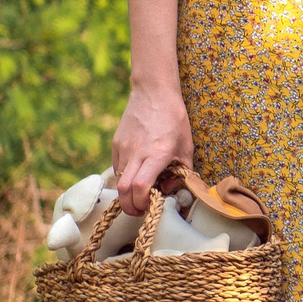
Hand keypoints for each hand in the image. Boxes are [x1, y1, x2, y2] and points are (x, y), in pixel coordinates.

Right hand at [111, 85, 191, 215]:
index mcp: (157, 154)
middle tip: (141, 209)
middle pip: (123, 190)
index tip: (150, 207)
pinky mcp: (116, 144)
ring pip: (118, 180)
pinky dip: (125, 176)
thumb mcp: (186, 147)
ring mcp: (123, 148)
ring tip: (141, 189)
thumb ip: (181, 172)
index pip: (140, 187)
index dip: (142, 203)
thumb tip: (169, 190)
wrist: (153, 92)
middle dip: (130, 206)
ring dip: (127, 192)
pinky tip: (137, 172)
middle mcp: (137, 153)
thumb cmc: (175, 119)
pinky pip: (117, 167)